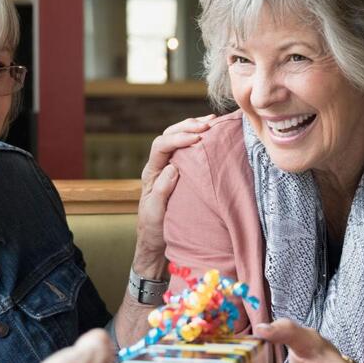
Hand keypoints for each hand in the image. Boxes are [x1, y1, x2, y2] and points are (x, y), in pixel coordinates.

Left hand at [134, 115, 215, 277]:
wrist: (156, 241)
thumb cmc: (155, 229)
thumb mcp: (156, 213)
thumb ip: (162, 190)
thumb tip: (172, 168)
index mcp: (151, 173)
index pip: (161, 146)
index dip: (178, 139)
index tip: (197, 138)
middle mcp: (158, 165)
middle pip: (168, 135)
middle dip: (188, 126)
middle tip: (209, 124)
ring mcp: (169, 166)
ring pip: (177, 137)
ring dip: (193, 127)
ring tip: (212, 121)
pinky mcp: (180, 170)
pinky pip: (187, 148)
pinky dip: (198, 137)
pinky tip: (211, 133)